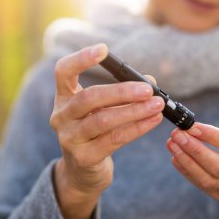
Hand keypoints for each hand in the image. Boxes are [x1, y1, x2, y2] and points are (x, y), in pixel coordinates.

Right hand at [50, 44, 164, 218]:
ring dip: (135, 111)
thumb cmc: (97, 132)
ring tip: (157, 105)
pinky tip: (153, 120)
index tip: (104, 49)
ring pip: (103, 120)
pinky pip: (114, 139)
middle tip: (148, 89)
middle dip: (122, 91)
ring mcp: (70, 138)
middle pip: (89, 97)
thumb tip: (151, 82)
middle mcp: (61, 116)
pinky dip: (137, 128)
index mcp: (64, 97)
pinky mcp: (84, 157)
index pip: (63, 71)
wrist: (83, 170)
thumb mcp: (104, 109)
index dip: (81, 59)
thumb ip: (123, 94)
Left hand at [166, 102, 218, 218]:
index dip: (212, 136)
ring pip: (206, 177)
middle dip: (193, 149)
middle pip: (215, 164)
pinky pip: (203, 185)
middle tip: (176, 134)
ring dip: (186, 161)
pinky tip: (176, 158)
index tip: (194, 125)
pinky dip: (187, 173)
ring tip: (172, 143)